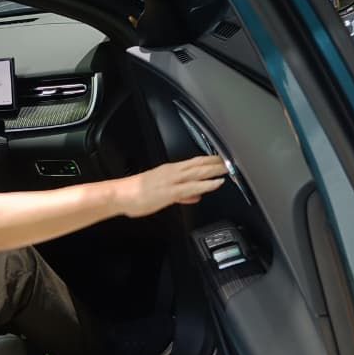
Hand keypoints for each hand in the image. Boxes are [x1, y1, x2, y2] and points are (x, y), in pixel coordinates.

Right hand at [114, 156, 228, 217]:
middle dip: (216, 162)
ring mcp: (172, 180)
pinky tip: (217, 183)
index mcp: (170, 170)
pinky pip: (193, 186)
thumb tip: (194, 195)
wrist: (121, 195)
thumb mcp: (162, 193)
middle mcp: (173, 172)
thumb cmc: (136, 194)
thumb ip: (181, 195)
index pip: (194, 162)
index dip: (210, 160)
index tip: (222, 159)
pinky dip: (207, 184)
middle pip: (199, 164)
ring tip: (229, 168)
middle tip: (232, 160)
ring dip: (215, 170)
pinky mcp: (171, 191)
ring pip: (199, 172)